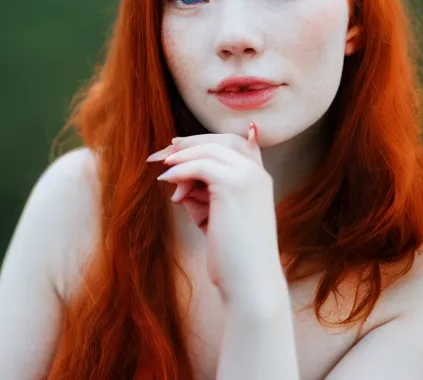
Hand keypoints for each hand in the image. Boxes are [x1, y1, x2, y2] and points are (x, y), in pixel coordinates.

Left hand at [146, 123, 286, 306]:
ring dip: (182, 158)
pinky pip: (200, 166)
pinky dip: (180, 170)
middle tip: (163, 154)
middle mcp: (257, 173)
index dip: (204, 141)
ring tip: (163, 172)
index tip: (177, 147)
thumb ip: (200, 193)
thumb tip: (175, 178)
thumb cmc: (232, 254)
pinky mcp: (234, 186)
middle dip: (189, 145)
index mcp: (259, 178)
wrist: (250, 283)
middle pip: (221, 141)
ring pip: (209, 150)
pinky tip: (166, 180)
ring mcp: (248, 176)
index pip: (235, 143)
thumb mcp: (215, 216)